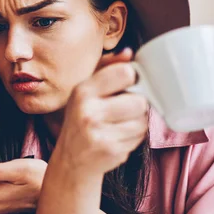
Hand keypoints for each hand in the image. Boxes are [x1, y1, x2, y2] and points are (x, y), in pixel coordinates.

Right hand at [53, 48, 148, 174]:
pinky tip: (118, 137)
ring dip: (137, 123)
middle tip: (121, 111)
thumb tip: (128, 53)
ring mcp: (99, 132)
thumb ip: (107, 69)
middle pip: (139, 100)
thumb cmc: (82, 121)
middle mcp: (88, 111)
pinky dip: (134, 138)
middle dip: (135, 106)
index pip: (125, 73)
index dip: (132, 79)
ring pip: (142, 120)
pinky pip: (140, 137)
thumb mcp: (86, 92)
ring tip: (119, 125)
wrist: (71, 160)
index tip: (127, 86)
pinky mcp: (111, 149)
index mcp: (83, 91)